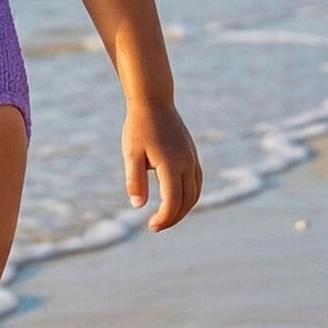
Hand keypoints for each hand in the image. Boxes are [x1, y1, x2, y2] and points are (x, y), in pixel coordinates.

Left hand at [122, 99, 201, 231]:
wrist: (153, 101)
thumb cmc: (138, 127)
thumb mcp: (131, 153)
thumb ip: (135, 180)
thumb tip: (137, 206)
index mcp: (171, 164)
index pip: (173, 201)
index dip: (164, 218)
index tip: (151, 226)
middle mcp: (186, 163)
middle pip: (187, 200)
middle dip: (173, 217)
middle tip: (156, 226)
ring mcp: (192, 158)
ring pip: (195, 192)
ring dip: (184, 209)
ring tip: (166, 217)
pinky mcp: (192, 154)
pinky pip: (197, 181)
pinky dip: (190, 196)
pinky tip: (177, 200)